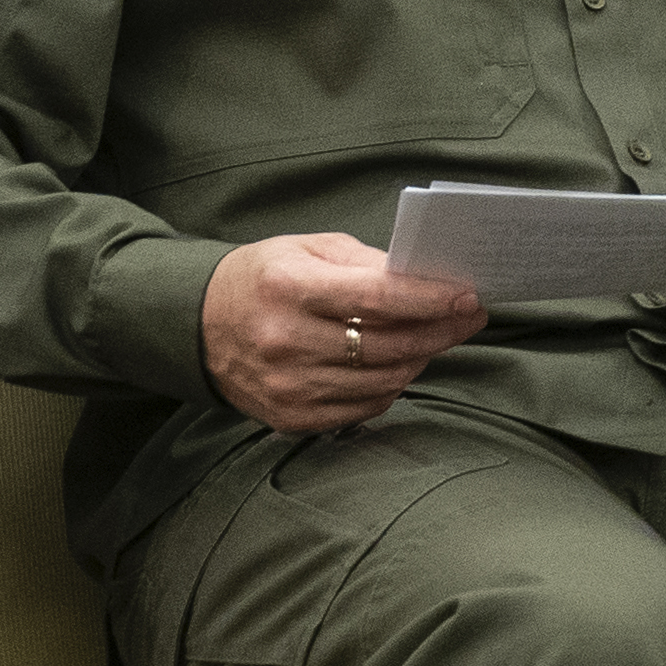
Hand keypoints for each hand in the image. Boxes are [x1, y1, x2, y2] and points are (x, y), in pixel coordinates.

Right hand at [206, 232, 482, 434]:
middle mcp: (284, 339)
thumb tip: (425, 279)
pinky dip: (391, 386)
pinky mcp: (290, 416)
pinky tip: (397, 365)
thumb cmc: (261, 279)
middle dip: (439, 331)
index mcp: (287, 287)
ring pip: (383, 380)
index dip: (430, 300)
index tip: (469, 297)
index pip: (376, 298)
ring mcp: (286, 384)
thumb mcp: (305, 249)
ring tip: (434, 338)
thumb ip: (365, 262)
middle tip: (467, 318)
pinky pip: (364, 407)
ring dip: (419, 359)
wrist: (195, 327)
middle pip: (387, 345)